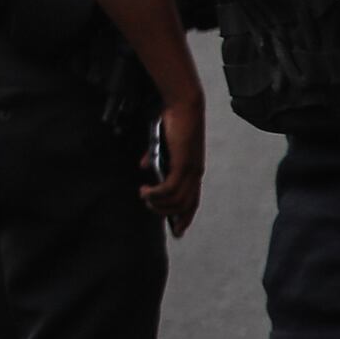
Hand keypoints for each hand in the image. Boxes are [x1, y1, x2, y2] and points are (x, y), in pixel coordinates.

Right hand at [141, 92, 204, 233]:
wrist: (183, 106)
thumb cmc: (174, 121)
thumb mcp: (163, 144)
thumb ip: (155, 157)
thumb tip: (144, 166)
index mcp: (193, 170)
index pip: (193, 201)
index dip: (186, 218)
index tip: (178, 232)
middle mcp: (195, 174)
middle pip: (185, 206)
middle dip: (167, 214)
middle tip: (149, 207)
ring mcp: (190, 170)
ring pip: (176, 201)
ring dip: (158, 203)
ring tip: (144, 195)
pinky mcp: (183, 164)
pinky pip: (169, 189)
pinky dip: (156, 193)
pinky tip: (145, 190)